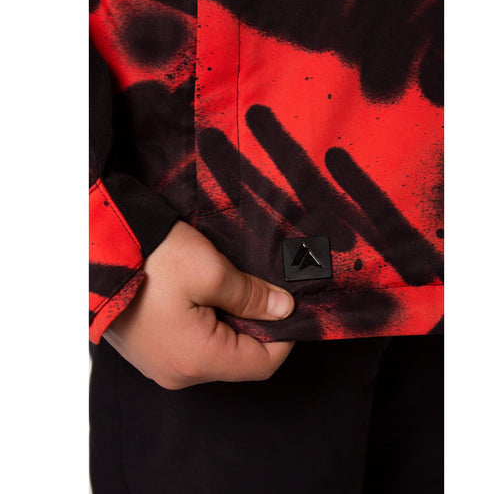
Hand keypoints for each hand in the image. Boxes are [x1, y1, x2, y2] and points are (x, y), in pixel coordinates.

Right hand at [103, 221, 294, 389]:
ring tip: (233, 290)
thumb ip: (252, 296)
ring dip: (232, 324)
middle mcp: (177, 372)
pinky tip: (207, 297)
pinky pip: (191, 346)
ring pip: (215, 352)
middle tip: (263, 292)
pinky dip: (208, 325)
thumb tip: (284, 310)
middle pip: (238, 359)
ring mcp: (159, 364)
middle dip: (257, 327)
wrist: (96, 247)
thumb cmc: (151, 258)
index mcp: (196, 360)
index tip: (292, 310)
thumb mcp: (212, 271)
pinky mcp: (148, 350)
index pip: (262, 365)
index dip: (285, 338)